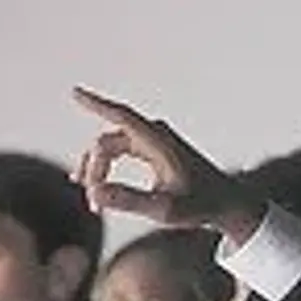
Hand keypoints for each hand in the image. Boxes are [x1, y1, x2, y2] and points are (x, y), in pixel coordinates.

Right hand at [70, 87, 265, 241]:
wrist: (225, 204)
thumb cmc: (200, 206)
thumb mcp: (164, 209)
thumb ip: (129, 201)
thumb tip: (95, 193)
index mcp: (160, 143)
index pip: (122, 116)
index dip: (96, 103)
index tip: (74, 92)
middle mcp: (156, 136)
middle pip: (108, 142)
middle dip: (94, 169)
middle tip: (93, 204)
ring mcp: (155, 142)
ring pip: (110, 147)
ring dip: (97, 171)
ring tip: (94, 203)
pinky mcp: (154, 151)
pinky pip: (120, 150)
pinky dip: (105, 166)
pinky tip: (93, 183)